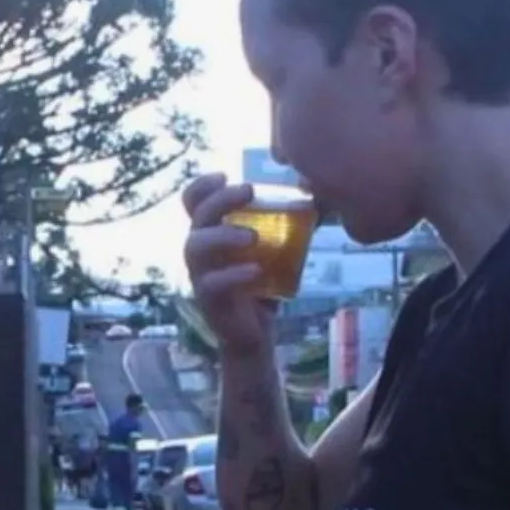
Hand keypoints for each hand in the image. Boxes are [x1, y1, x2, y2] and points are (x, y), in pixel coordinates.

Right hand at [182, 173, 276, 355]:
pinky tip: (256, 271)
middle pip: (196, 217)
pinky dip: (234, 274)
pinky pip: (212, 284)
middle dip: (220, 200)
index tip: (225, 175)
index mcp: (211, 235)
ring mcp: (201, 276)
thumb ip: (283, 226)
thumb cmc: (262, 286)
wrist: (254, 334)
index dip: (203, 185)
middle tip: (248, 192)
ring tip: (253, 237)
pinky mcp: (210, 301)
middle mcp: (200, 252)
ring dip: (223, 235)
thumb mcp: (273, 251)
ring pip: (195, 247)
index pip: (192, 202)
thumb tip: (317, 194)